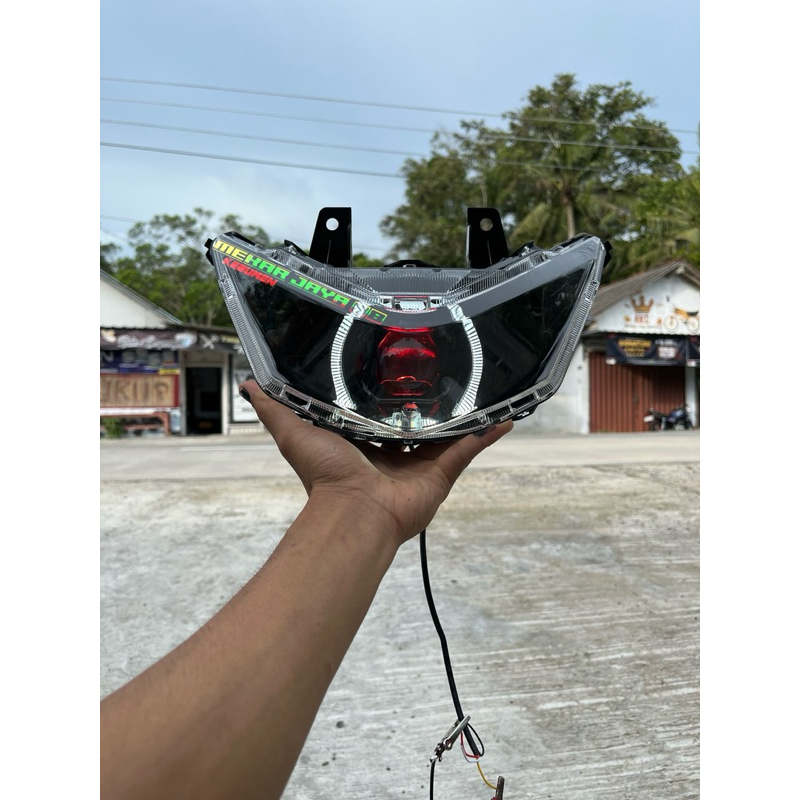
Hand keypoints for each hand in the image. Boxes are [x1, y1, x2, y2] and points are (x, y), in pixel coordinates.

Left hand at [240, 380, 512, 547]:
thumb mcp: (294, 432)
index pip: (380, 410)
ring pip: (448, 431)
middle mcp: (395, 450)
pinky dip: (487, 433)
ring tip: (480, 383)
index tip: (398, 363)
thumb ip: (276, 408)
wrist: (354, 512)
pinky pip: (470, 448)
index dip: (389, 390)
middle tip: (444, 366)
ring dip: (464, 412)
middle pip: (418, 420)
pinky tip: (505, 415)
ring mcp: (421, 461)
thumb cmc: (325, 475)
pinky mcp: (443, 472)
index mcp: (366, 440)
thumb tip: (251, 384)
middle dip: (430, 399)